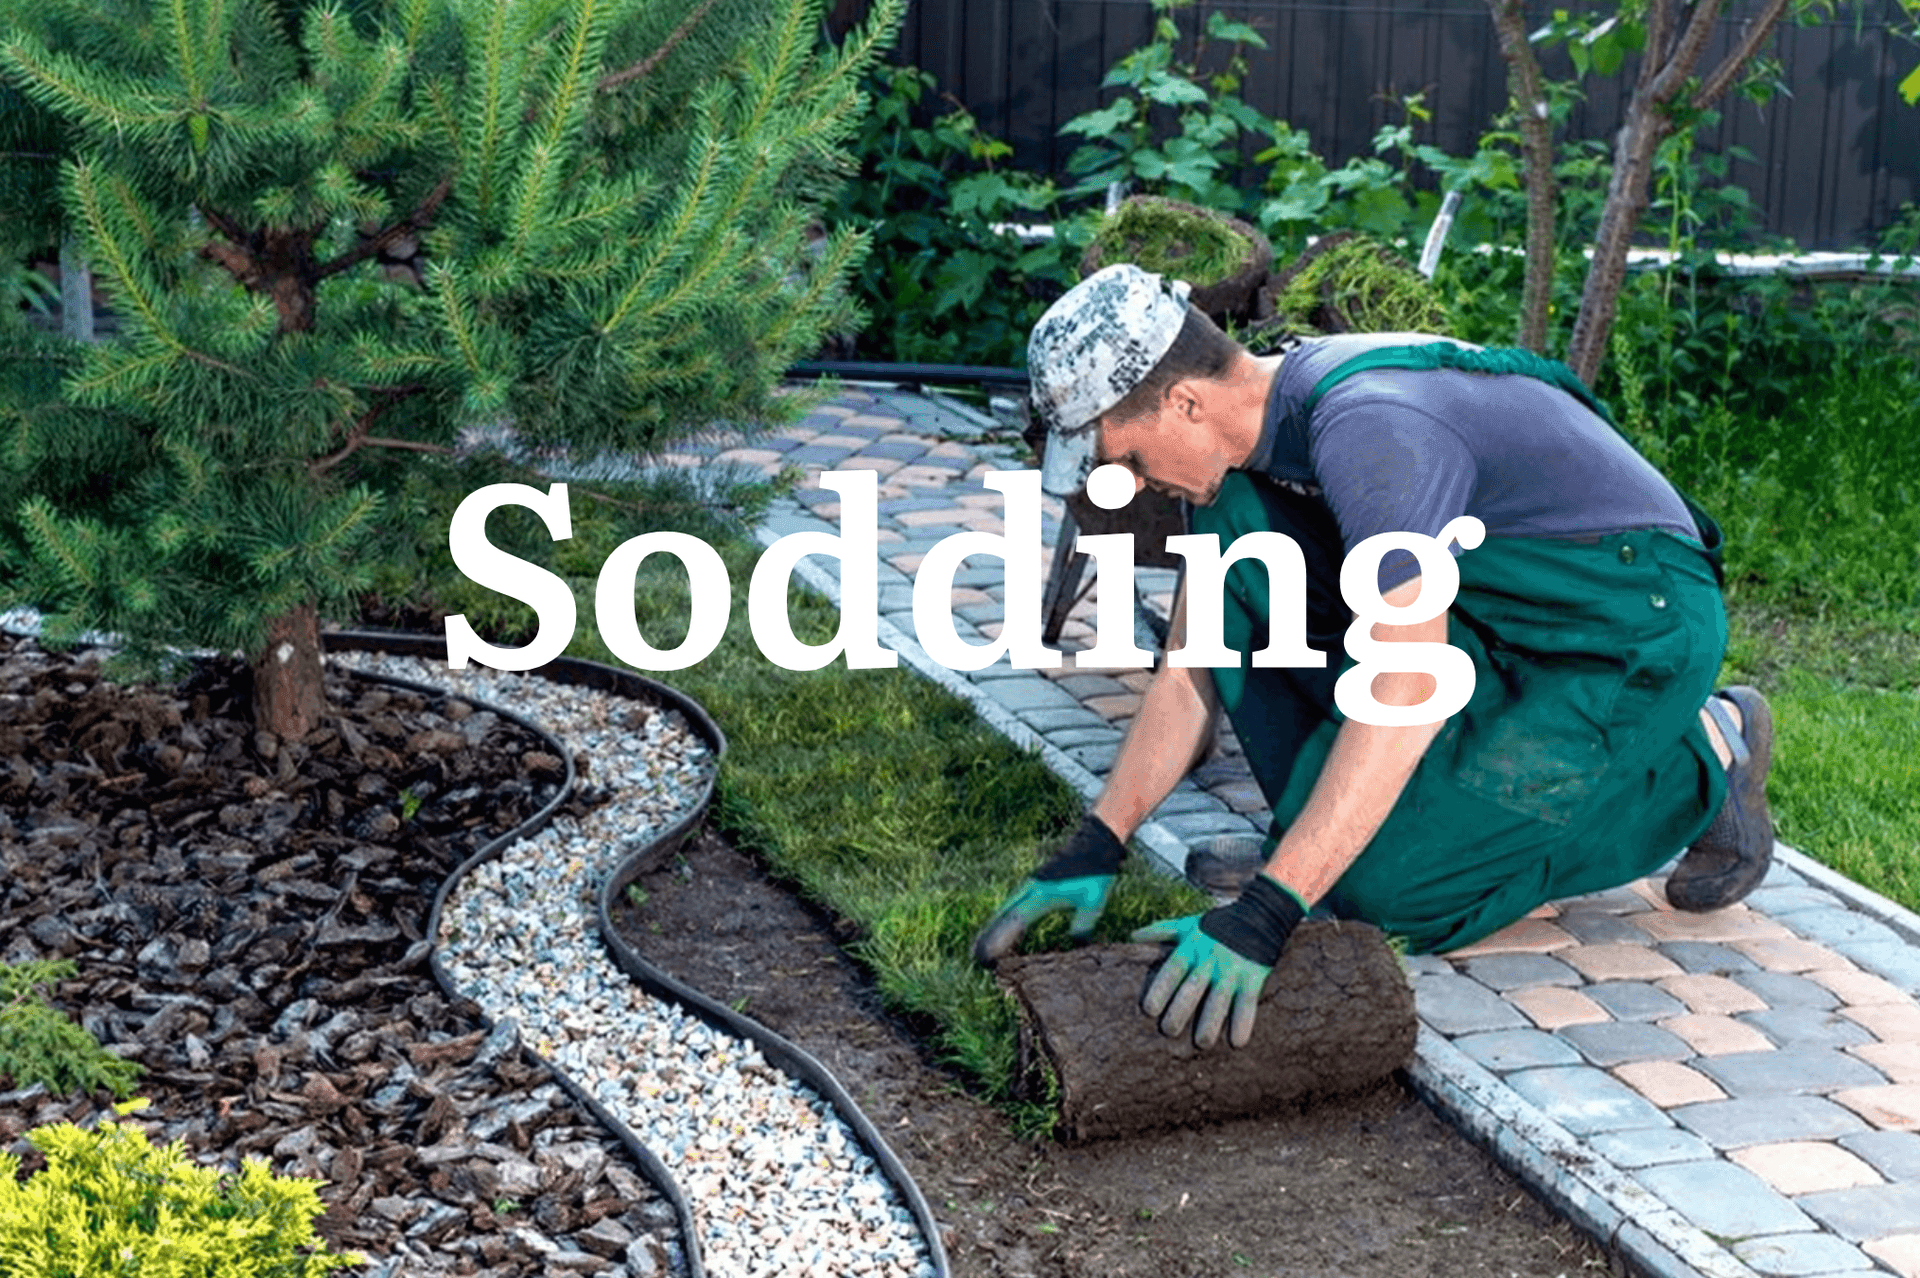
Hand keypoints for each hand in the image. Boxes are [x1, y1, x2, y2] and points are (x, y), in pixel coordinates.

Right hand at [972, 814, 1125, 963]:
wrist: (1096, 840)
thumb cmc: (1095, 871)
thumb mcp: (1093, 903)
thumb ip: (1082, 926)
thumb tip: (1076, 949)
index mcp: (1042, 895)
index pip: (1013, 922)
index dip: (998, 940)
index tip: (987, 957)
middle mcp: (1032, 889)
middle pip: (1003, 915)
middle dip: (990, 935)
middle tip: (977, 955)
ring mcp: (1033, 883)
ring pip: (1008, 907)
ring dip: (996, 924)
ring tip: (986, 942)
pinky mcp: (1038, 880)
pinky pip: (1016, 901)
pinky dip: (1007, 915)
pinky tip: (1009, 922)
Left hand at [1132, 874, 1305, 1047]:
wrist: (1260, 914)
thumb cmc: (1218, 924)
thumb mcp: (1189, 924)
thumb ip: (1162, 931)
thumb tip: (1132, 937)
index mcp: (1192, 947)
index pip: (1172, 969)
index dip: (1160, 989)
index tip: (1149, 1010)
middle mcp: (1210, 959)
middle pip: (1192, 988)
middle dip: (1179, 1011)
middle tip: (1169, 1030)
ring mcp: (1232, 969)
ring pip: (1218, 999)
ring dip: (1210, 1023)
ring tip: (1201, 1043)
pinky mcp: (1254, 977)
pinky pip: (1247, 1003)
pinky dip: (1243, 1023)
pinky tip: (1237, 1042)